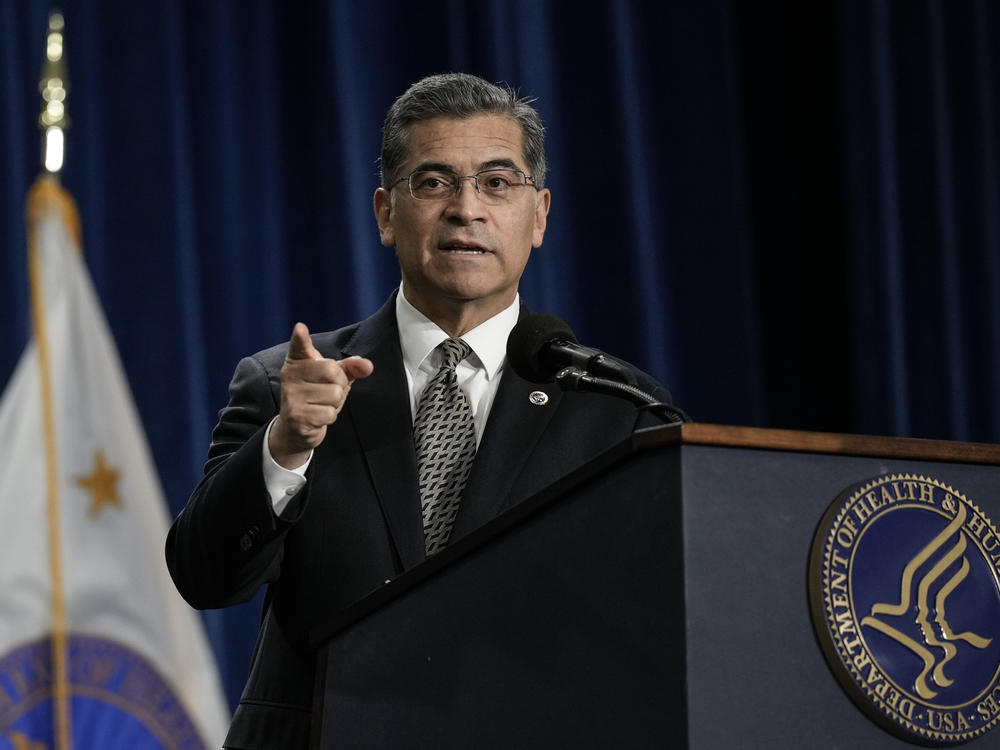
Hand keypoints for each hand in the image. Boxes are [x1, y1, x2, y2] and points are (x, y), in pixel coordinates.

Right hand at [268, 322, 373, 468]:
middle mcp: (290, 376)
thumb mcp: (333, 378)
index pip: (299, 346)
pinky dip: (329, 417)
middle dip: (339, 385)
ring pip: (335, 394)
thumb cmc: (316, 396)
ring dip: (334, 404)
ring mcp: (291, 396)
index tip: (300, 329)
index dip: (300, 337)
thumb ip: (350, 368)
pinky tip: (316, 417)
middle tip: (326, 393)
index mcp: (297, 362)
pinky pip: (330, 413)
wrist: (295, 428)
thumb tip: (367, 365)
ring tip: (320, 405)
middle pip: (334, 372)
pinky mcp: (297, 416)